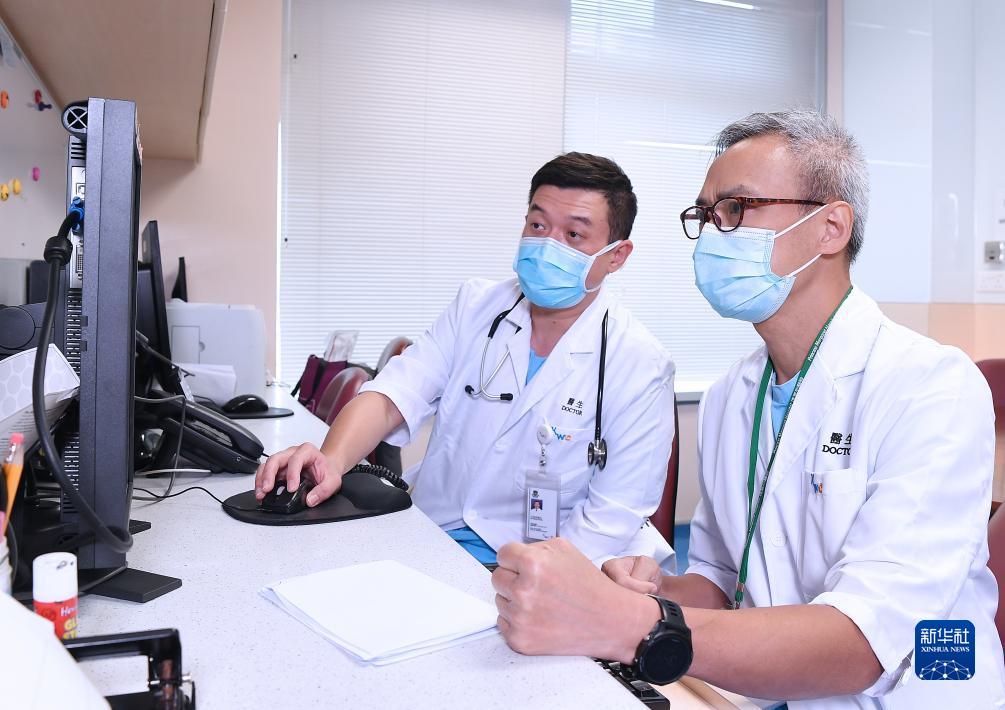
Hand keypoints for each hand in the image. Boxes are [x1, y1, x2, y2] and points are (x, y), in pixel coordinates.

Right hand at [254, 442, 342, 506]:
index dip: (292, 474)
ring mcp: (284, 460)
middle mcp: (293, 453)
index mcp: (308, 452)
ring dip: (262, 479)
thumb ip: (324, 490)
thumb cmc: (328, 471)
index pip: (296, 459)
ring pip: (267, 464)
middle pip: (276, 459)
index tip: (291, 489)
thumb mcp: (333, 481)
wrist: (327, 469)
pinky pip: (265, 472)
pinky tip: (261, 493)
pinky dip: (261, 482)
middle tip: (267, 489)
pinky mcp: (278, 469)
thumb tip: (310, 500)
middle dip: (269, 474)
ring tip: (261, 493)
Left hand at [491, 538, 659, 663]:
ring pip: (500, 600)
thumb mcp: (565, 549)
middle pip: (497, 577)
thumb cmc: (589, 586)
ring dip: (515, 600)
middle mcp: (523, 591)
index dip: (514, 558)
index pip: (502, 554)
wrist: (609, 620)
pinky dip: (517, 620)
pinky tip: (540, 617)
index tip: (521, 564)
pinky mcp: (520, 639)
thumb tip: (514, 554)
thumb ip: (535, 548)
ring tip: (543, 602)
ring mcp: (520, 617)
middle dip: (513, 578)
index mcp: (533, 564)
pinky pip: (503, 622)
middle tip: (535, 584)